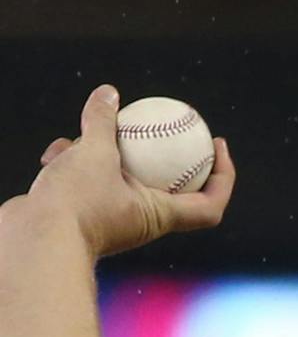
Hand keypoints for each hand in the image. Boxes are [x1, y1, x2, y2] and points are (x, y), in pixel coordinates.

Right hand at [24, 84, 234, 259]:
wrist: (35, 242)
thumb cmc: (74, 205)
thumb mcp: (92, 153)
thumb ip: (104, 123)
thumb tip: (109, 94)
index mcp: (159, 215)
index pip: (209, 205)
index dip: (224, 177)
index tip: (218, 145)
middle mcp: (142, 221)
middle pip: (168, 186)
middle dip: (166, 155)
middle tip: (168, 125)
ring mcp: (113, 220)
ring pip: (118, 178)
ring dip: (102, 153)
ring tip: (82, 137)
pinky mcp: (85, 217)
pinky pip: (88, 184)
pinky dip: (74, 166)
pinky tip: (53, 154)